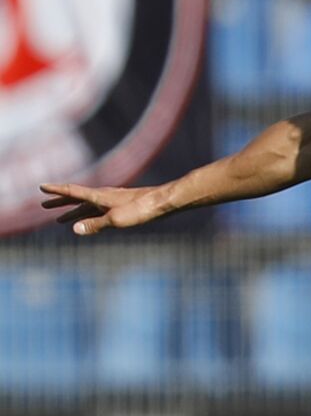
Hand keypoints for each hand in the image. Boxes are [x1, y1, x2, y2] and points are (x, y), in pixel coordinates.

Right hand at [38, 183, 170, 235]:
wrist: (163, 202)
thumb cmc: (141, 209)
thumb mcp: (116, 220)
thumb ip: (95, 224)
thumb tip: (74, 229)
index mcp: (99, 196)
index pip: (72, 191)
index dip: (56, 190)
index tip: (41, 186)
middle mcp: (103, 196)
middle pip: (76, 199)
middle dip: (60, 202)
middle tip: (44, 204)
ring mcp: (112, 201)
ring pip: (86, 207)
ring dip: (72, 211)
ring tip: (59, 219)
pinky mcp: (121, 207)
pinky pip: (97, 211)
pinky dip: (87, 215)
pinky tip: (88, 221)